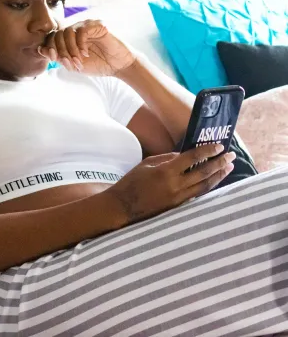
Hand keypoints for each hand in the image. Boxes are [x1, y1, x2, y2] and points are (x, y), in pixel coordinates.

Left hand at [38, 19, 135, 76]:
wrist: (117, 66)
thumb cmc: (97, 65)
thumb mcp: (74, 64)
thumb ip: (59, 57)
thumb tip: (41, 49)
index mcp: (69, 38)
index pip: (52, 37)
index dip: (50, 48)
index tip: (54, 59)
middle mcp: (76, 29)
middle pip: (58, 34)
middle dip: (61, 51)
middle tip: (70, 64)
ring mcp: (86, 25)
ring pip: (68, 32)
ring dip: (71, 50)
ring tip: (79, 61)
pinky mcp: (97, 25)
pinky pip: (81, 31)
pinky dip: (80, 44)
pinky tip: (85, 54)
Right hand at [104, 143, 236, 224]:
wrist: (123, 206)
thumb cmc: (132, 181)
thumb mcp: (147, 163)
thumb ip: (167, 158)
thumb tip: (183, 155)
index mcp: (166, 171)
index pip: (192, 158)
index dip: (207, 151)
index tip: (219, 146)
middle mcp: (175, 185)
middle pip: (203, 173)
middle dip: (219, 163)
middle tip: (231, 156)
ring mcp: (178, 198)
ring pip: (204, 186)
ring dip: (218, 176)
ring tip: (229, 168)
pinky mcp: (178, 207)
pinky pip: (197, 195)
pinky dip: (208, 187)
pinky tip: (215, 182)